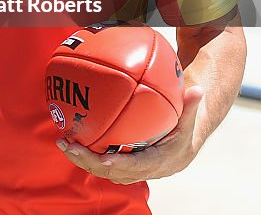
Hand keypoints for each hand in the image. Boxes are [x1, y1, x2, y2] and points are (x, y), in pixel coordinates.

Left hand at [56, 85, 205, 183]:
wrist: (182, 147)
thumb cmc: (184, 130)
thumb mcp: (188, 119)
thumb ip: (190, 106)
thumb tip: (198, 90)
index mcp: (159, 162)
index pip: (137, 167)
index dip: (120, 165)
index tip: (102, 159)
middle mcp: (143, 170)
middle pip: (112, 171)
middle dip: (89, 161)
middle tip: (68, 144)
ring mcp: (131, 171)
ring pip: (103, 170)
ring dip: (82, 159)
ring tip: (63, 142)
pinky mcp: (122, 167)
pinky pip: (101, 164)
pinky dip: (86, 155)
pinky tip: (70, 139)